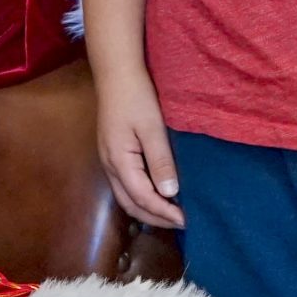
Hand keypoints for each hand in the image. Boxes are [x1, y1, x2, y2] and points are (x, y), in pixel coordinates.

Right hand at [96, 64, 183, 229]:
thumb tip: (170, 193)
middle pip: (131, 204)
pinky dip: (142, 197)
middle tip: (182, 222)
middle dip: (156, 218)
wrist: (116, 73)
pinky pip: (126, 186)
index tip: (187, 219)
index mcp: (119, 161)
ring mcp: (109, 160)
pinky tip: (158, 194)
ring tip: (172, 213)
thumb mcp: (152, 127)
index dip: (165, 212)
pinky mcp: (113, 154)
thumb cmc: (136, 97)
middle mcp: (110, 166)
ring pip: (126, 197)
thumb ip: (160, 161)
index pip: (143, 198)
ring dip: (148, 210)